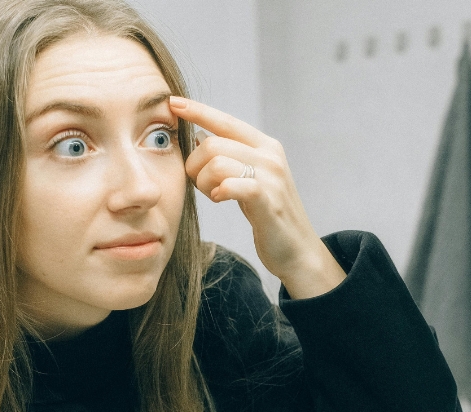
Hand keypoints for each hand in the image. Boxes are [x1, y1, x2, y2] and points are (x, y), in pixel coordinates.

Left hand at [169, 96, 345, 298]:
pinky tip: (221, 200)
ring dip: (203, 182)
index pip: (225, 120)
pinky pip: (231, 185)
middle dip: (195, 166)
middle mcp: (270, 156)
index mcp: (265, 146)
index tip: (173, 102)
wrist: (298, 250)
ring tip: (214, 196)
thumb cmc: (270, 215)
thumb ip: (231, 158)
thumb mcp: (250, 179)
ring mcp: (271, 177)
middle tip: (202, 186)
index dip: (197, 110)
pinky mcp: (267, 200)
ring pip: (216, 162)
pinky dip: (219, 192)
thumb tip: (201, 136)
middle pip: (212, 143)